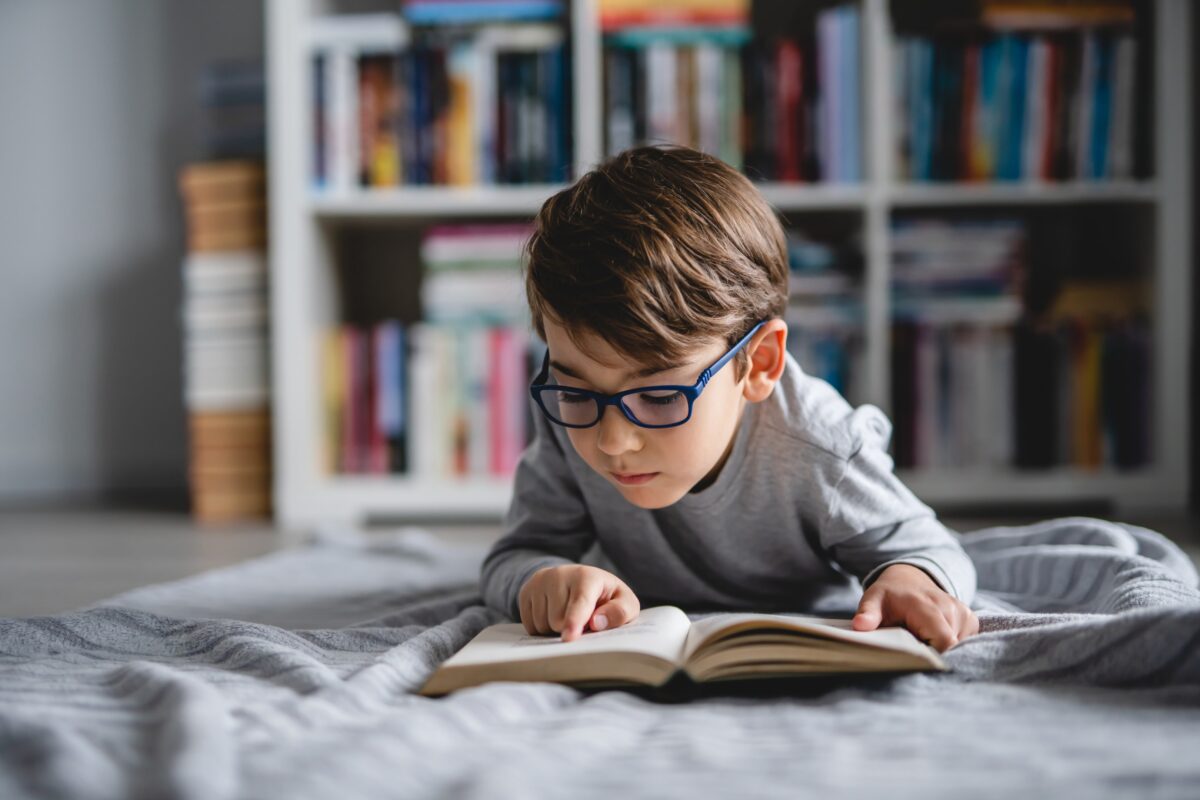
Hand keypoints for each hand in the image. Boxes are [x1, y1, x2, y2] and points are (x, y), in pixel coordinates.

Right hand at [519, 565, 639, 641]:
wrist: (579, 580)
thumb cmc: (606, 597)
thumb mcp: (624, 603)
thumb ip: (620, 612)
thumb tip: (597, 623)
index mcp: (587, 576)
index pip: (579, 603)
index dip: (574, 622)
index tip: (569, 637)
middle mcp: (559, 574)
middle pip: (558, 621)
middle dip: (570, 628)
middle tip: (582, 618)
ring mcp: (540, 581)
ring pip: (542, 625)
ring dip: (555, 630)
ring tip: (567, 615)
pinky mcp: (526, 590)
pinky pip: (529, 625)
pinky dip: (542, 628)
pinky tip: (553, 615)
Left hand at [852, 563, 978, 650]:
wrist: (908, 579)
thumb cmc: (889, 595)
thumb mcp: (873, 600)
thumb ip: (868, 614)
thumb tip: (860, 626)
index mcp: (926, 606)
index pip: (944, 641)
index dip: (933, 656)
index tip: (916, 660)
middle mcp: (949, 607)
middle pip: (952, 647)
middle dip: (934, 654)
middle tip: (914, 648)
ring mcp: (963, 612)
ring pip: (959, 646)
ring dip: (941, 648)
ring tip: (921, 638)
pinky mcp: (970, 618)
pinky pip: (965, 640)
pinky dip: (950, 643)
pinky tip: (933, 635)